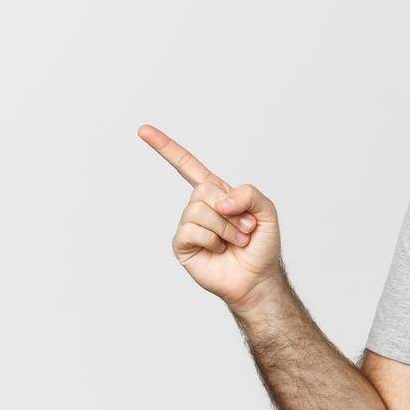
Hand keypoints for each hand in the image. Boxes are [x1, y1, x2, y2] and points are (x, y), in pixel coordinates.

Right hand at [139, 123, 283, 311]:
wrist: (257, 279)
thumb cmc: (262, 245)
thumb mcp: (267, 211)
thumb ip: (249, 194)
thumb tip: (219, 201)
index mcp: (217, 192)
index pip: (188, 166)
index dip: (166, 148)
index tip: (143, 130)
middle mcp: (199, 206)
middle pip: (204, 189)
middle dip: (231, 210)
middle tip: (246, 229)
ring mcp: (189, 225)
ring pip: (198, 211)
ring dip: (225, 228)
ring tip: (236, 241)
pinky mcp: (182, 245)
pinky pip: (190, 231)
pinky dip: (211, 240)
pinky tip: (219, 249)